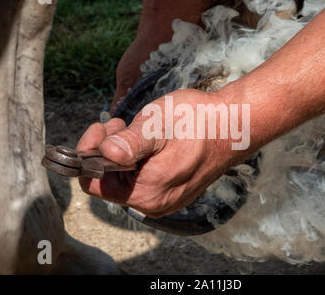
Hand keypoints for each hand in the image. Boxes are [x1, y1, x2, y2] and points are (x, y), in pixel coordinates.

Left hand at [78, 89, 242, 217]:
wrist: (234, 124)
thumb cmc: (198, 121)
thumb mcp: (159, 124)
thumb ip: (130, 143)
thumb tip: (105, 154)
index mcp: (147, 191)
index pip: (94, 183)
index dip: (90, 154)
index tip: (103, 128)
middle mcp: (154, 203)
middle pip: (109, 181)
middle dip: (108, 151)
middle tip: (124, 125)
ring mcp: (165, 199)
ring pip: (125, 179)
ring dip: (124, 154)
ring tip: (142, 130)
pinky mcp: (172, 192)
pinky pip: (142, 179)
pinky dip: (139, 159)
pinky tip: (154, 141)